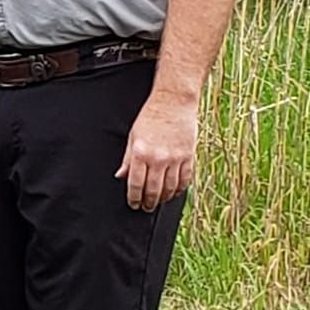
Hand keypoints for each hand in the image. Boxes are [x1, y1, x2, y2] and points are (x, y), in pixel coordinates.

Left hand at [116, 93, 196, 209]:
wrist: (174, 101)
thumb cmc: (151, 116)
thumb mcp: (133, 136)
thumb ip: (127, 159)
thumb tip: (120, 176)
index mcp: (141, 153)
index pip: (136, 184)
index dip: (134, 198)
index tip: (133, 204)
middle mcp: (158, 158)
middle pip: (153, 190)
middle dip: (148, 203)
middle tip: (146, 207)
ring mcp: (175, 158)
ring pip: (170, 188)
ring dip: (163, 199)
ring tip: (158, 202)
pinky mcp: (188, 156)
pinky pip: (185, 179)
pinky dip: (179, 189)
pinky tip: (174, 192)